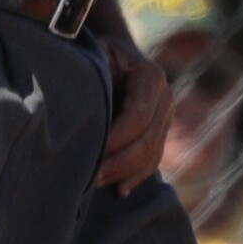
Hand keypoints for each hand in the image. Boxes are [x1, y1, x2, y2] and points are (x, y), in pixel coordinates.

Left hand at [97, 37, 171, 194]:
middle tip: (89, 178)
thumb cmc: (100, 53)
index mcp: (151, 77)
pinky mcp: (161, 131)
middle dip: (118, 162)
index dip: (116, 139)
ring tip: (95, 183)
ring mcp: (166, 116)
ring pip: (151, 153)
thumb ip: (93, 73)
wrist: (116, 54)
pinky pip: (153, 159)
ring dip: (124, 173)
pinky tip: (120, 190)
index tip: (91, 154)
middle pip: (147, 140)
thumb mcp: (96, 55)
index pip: (138, 117)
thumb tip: (76, 102)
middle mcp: (165, 97)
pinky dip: (137, 176)